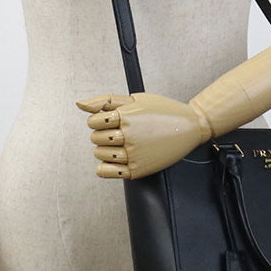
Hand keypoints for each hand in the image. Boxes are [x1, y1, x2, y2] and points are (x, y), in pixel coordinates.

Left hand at [75, 92, 212, 178]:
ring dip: (105, 149)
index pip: (93, 121)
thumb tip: (80, 104)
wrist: (190, 126)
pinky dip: (106, 166)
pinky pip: (107, 171)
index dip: (99, 120)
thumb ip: (105, 101)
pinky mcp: (138, 169)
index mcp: (127, 116)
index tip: (109, 120)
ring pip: (99, 154)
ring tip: (120, 143)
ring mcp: (134, 154)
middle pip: (95, 138)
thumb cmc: (164, 110)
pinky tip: (116, 158)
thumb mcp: (135, 98)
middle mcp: (129, 135)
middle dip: (102, 134)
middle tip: (117, 131)